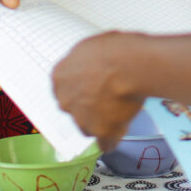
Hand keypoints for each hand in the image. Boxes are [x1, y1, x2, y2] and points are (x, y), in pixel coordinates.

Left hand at [53, 32, 143, 150]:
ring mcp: (81, 118)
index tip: (95, 85)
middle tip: (110, 96)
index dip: (82, 87)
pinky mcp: (100, 131)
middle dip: (90, 106)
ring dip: (101, 122)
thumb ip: (85, 63)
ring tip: (122, 109)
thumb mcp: (93, 47)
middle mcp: (65, 100)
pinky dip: (112, 139)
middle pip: (75, 109)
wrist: (130, 65)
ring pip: (89, 127)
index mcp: (60, 76)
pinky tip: (122, 130)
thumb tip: (92, 65)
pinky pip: (105, 143)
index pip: (66, 88)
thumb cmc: (115, 50)